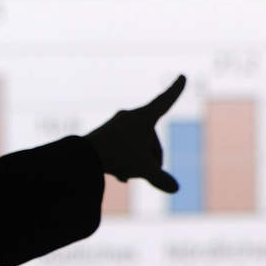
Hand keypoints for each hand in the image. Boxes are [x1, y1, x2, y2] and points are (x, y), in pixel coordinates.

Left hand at [85, 75, 185, 193]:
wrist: (83, 156)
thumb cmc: (118, 157)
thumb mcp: (144, 169)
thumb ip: (161, 179)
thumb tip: (175, 188)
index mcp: (145, 117)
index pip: (166, 101)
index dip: (176, 90)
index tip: (182, 76)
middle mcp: (131, 116)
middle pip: (152, 138)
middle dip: (153, 158)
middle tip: (150, 174)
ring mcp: (117, 124)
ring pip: (137, 145)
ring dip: (138, 162)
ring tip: (129, 177)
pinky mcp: (105, 134)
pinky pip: (123, 147)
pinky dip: (125, 161)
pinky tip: (120, 176)